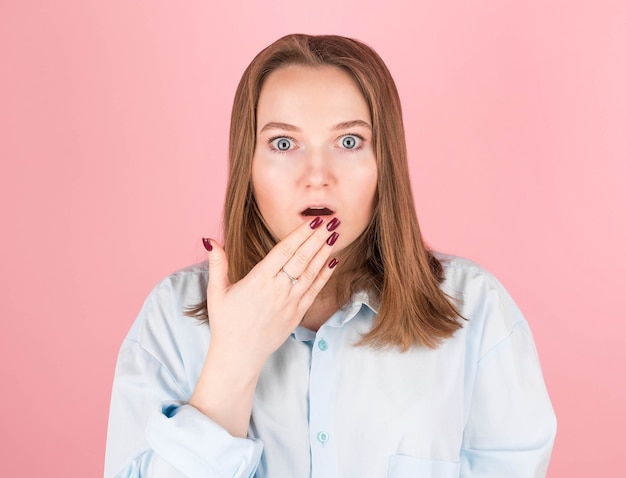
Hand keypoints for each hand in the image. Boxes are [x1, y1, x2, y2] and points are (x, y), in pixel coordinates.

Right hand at [205, 216, 339, 368]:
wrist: (239, 356)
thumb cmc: (226, 324)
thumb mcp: (216, 292)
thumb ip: (217, 264)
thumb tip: (210, 241)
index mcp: (258, 280)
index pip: (284, 250)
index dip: (300, 233)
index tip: (312, 220)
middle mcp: (277, 289)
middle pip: (301, 258)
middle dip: (317, 237)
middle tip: (330, 221)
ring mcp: (290, 302)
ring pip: (311, 272)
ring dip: (323, 252)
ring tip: (334, 234)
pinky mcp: (297, 314)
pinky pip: (314, 290)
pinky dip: (325, 275)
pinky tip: (333, 261)